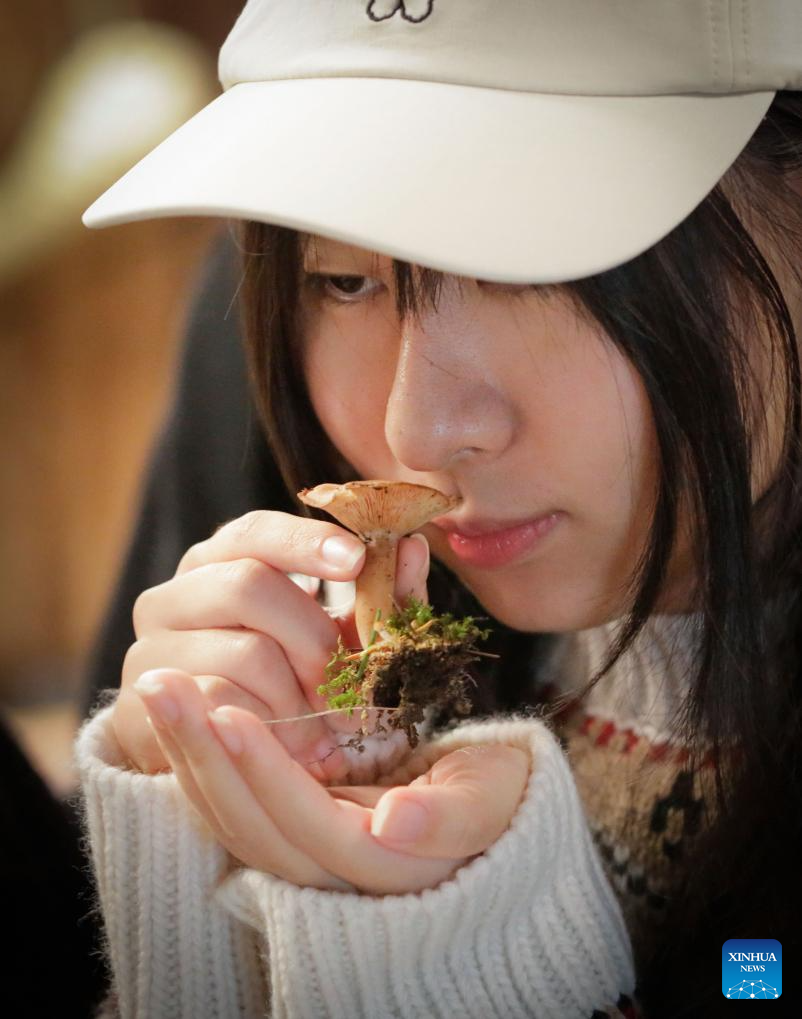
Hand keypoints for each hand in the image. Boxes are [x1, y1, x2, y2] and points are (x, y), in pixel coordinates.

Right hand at [112, 510, 429, 774]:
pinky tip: (294, 746)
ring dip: (301, 696)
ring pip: (244, 653)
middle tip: (354, 688)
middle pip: (249, 586)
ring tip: (328, 727)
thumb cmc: (294, 685)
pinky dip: (272, 728)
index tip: (356, 560)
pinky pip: (223, 707)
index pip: (257, 531)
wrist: (235, 759)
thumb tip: (414, 546)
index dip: (306, 541)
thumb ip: (379, 597)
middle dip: (315, 639)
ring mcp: (153, 648)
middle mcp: (175, 594)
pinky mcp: (149, 704)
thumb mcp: (343, 639)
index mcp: (221, 563)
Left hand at [134, 669, 529, 894]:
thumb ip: (450, 815)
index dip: (262, 773)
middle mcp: (329, 871)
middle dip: (201, 755)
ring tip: (158, 686)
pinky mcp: (289, 825)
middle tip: (161, 684)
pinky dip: (200, 757)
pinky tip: (178, 709)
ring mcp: (304, 850)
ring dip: (188, 751)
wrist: (490, 815)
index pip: (302, 825)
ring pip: (230, 815)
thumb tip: (393, 823)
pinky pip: (232, 801)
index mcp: (376, 864)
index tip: (228, 714)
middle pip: (248, 825)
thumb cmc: (496, 798)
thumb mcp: (488, 801)